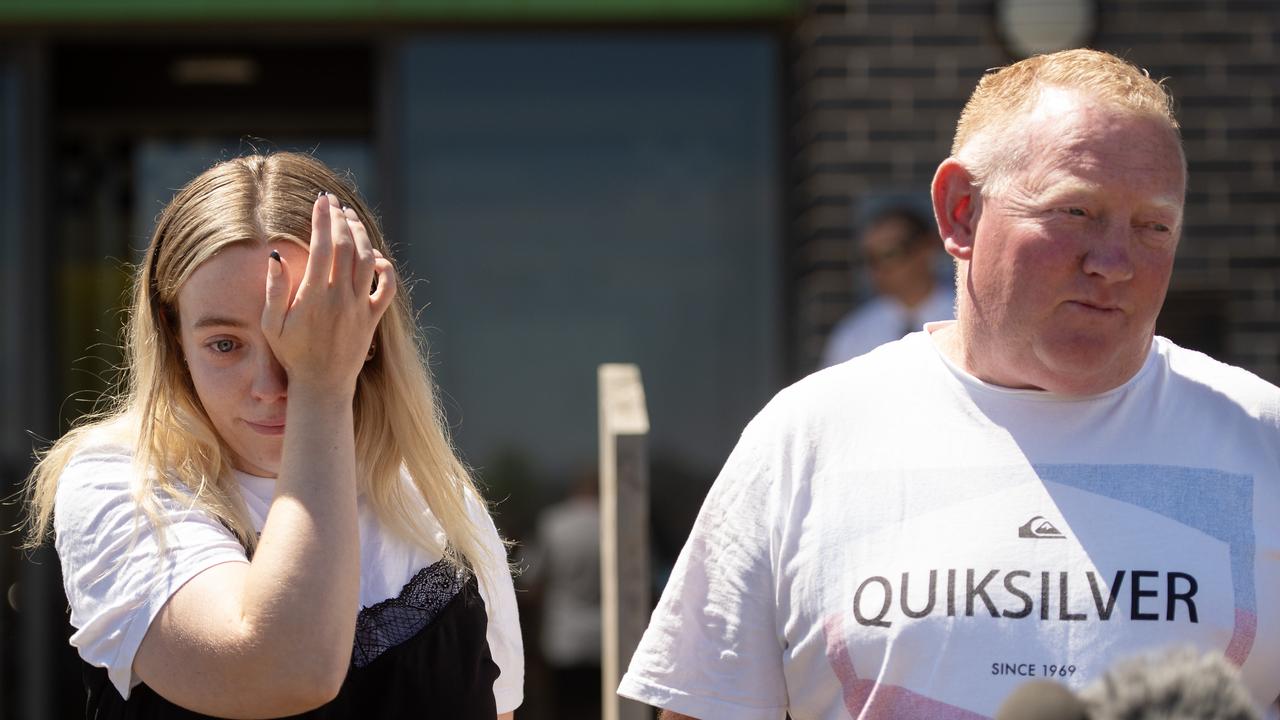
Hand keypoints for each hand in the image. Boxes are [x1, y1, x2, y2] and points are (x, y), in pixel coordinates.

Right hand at [260, 192, 395, 395]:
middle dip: (340, 219)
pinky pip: (388, 287)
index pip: (323, 247)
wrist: (322, 385)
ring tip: (350, 219)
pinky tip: (374, 256)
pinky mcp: (373, 318)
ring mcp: (360, 307)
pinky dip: (385, 268)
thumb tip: (274, 256)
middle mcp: (341, 298)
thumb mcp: (272, 324)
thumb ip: (274, 289)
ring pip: (367, 260)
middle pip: (347, 247)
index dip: (323, 219)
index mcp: (314, 297)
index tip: (321, 200)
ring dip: (361, 235)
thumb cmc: (292, 354)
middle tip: (334, 203)